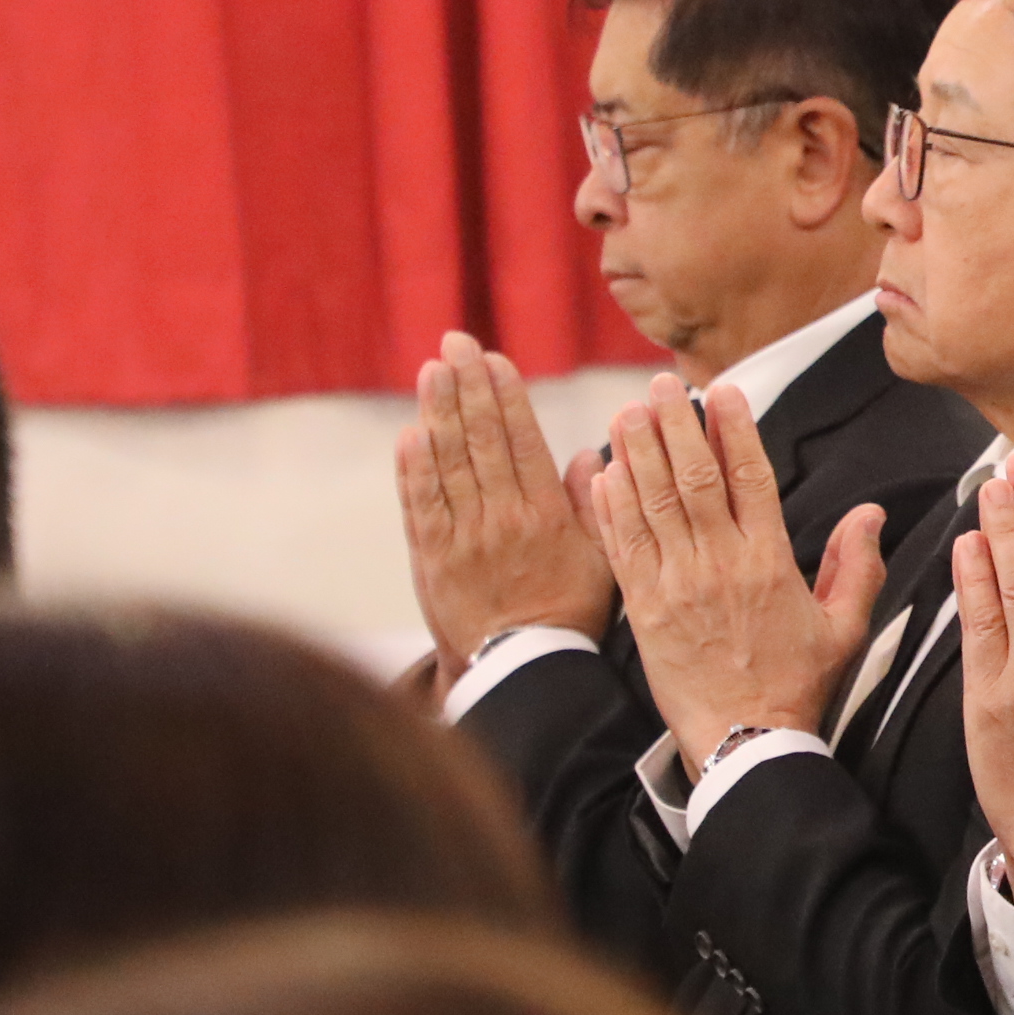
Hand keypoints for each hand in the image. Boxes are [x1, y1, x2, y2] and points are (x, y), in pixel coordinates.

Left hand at [395, 336, 615, 666]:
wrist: (521, 671)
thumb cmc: (568, 615)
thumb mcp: (602, 562)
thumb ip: (595, 505)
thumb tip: (589, 454)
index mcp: (545, 516)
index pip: (523, 441)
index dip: (506, 396)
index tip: (494, 359)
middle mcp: (502, 520)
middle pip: (481, 441)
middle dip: (468, 386)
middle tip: (455, 343)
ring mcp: (463, 538)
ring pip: (449, 464)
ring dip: (439, 413)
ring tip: (431, 371)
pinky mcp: (432, 560)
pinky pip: (421, 507)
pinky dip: (413, 470)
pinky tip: (410, 434)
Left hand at [594, 388, 887, 771]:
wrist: (744, 741)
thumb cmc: (795, 685)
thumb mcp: (844, 628)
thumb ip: (857, 566)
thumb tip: (872, 513)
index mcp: (769, 563)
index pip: (751, 479)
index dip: (734, 430)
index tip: (722, 392)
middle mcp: (719, 566)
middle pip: (693, 480)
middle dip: (675, 426)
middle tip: (661, 385)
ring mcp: (676, 586)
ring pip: (652, 504)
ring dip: (637, 453)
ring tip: (627, 411)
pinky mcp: (643, 609)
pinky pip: (623, 547)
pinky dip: (610, 507)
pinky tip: (602, 472)